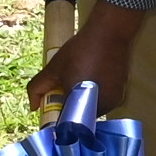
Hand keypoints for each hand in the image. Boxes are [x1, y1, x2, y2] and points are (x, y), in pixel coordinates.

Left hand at [30, 5, 134, 119]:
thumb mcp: (54, 68)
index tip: (55, 106)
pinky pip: (104, 102)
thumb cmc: (80, 50)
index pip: (67, 122)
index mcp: (83, 104)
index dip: (59, 117)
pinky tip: (93, 79)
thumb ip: (37, 88)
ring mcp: (114, 101)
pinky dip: (97, 96)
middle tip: (67, 90)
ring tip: (80, 82)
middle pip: (82, 118)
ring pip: (94, 110)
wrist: (110, 33)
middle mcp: (102, 107)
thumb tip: (33, 107)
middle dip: (72, 109)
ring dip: (85, 102)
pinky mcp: (122, 94)